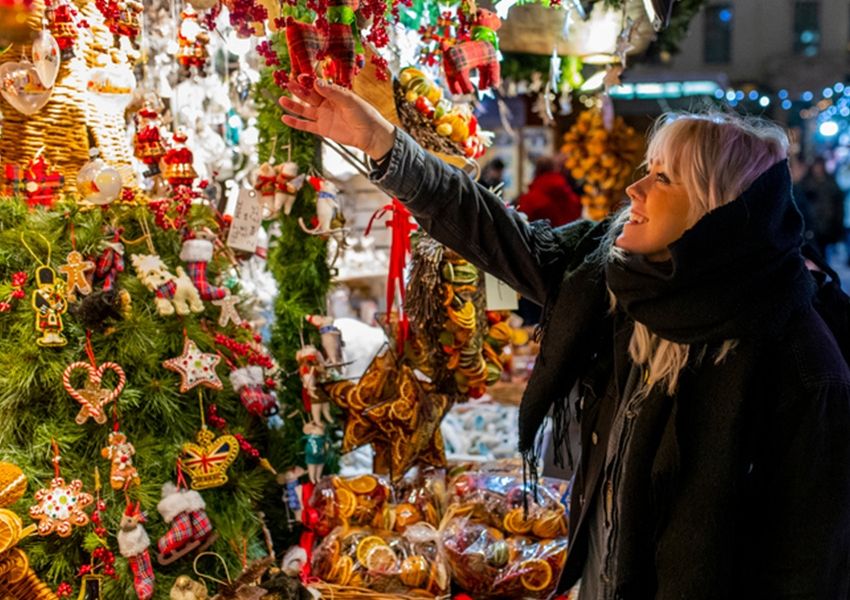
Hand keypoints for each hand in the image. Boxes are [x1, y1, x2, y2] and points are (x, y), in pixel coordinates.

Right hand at [279, 79, 395, 159]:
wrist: (370, 134)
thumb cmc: (363, 114)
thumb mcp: (349, 100)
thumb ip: (333, 92)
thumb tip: (316, 82)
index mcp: (334, 93)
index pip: (318, 84)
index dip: (308, 80)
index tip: (299, 76)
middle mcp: (327, 103)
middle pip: (309, 95)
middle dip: (298, 90)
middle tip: (288, 83)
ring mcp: (323, 116)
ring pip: (304, 110)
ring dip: (293, 105)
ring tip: (281, 100)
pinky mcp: (322, 129)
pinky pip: (306, 125)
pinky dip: (295, 122)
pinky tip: (285, 118)